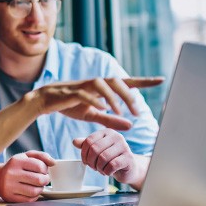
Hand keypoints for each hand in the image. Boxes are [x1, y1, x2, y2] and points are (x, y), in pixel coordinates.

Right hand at [0, 151, 54, 201]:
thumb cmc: (16, 166)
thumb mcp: (26, 156)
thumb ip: (41, 156)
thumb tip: (53, 162)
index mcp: (16, 161)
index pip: (39, 166)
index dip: (45, 169)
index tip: (43, 170)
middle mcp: (12, 173)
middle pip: (38, 180)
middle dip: (45, 180)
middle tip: (44, 179)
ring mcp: (10, 186)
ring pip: (35, 191)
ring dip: (40, 189)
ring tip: (38, 185)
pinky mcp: (10, 197)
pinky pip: (29, 200)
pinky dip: (34, 196)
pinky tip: (31, 191)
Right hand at [28, 77, 162, 129]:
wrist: (44, 101)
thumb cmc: (68, 105)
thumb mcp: (92, 115)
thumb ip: (110, 119)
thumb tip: (131, 125)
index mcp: (101, 88)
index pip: (125, 82)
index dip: (143, 81)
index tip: (161, 80)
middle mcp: (94, 83)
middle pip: (116, 81)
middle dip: (129, 95)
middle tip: (137, 112)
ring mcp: (82, 86)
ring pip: (102, 84)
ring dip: (113, 97)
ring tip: (120, 111)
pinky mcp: (70, 92)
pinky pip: (84, 93)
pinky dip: (94, 99)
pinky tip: (102, 108)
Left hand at [74, 129, 143, 185]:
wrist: (128, 168)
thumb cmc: (111, 158)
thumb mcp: (98, 150)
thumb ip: (86, 145)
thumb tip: (74, 141)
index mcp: (107, 132)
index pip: (89, 140)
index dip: (84, 153)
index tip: (85, 161)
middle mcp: (116, 136)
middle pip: (95, 149)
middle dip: (91, 161)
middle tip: (93, 167)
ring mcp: (124, 146)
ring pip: (103, 158)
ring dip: (99, 167)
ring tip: (101, 170)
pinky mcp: (129, 158)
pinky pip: (112, 165)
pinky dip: (106, 171)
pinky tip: (108, 172)